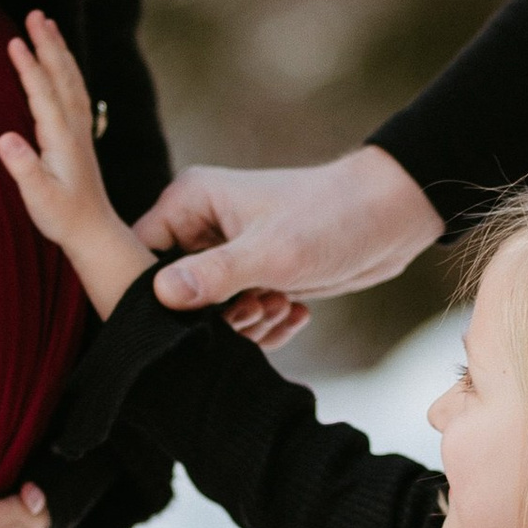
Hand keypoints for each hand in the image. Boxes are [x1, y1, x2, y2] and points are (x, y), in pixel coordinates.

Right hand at [0, 11, 152, 320]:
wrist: (94, 232)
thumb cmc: (62, 218)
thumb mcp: (38, 198)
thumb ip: (23, 168)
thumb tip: (5, 138)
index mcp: (62, 139)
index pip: (44, 94)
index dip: (29, 67)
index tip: (15, 40)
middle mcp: (75, 129)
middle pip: (62, 76)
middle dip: (49, 44)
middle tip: (35, 13)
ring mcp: (80, 130)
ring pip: (71, 80)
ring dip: (59, 51)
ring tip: (46, 24)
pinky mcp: (80, 136)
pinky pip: (74, 92)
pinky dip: (65, 70)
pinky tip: (58, 61)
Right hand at [133, 146, 444, 347]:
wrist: (391, 218)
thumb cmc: (332, 218)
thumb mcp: (272, 252)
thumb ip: (214, 275)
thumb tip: (159, 296)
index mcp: (188, 202)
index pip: (137, 254)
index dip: (154, 293)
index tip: (193, 315)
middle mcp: (200, 226)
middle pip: (172, 293)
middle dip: (214, 315)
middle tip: (254, 307)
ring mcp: (226, 253)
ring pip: (208, 313)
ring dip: (245, 323)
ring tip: (279, 304)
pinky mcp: (252, 277)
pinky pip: (238, 318)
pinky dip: (265, 324)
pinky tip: (294, 311)